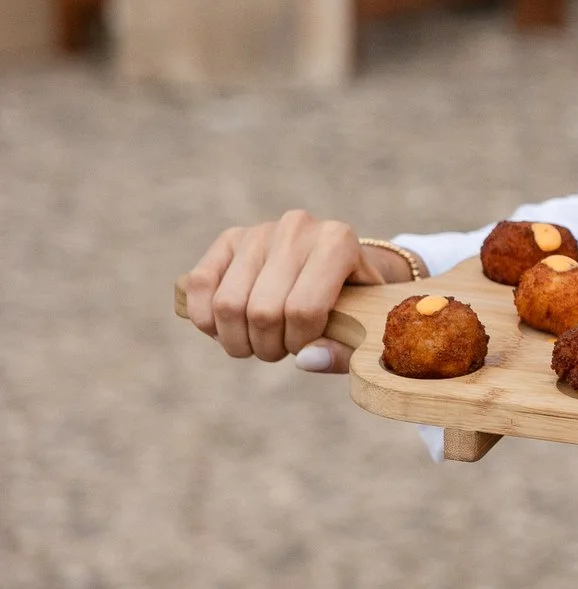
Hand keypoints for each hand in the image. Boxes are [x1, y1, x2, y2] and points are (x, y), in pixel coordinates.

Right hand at [183, 211, 412, 372]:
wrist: (341, 261)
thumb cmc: (356, 298)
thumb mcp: (365, 323)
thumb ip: (345, 348)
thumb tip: (305, 359)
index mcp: (338, 243)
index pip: (304, 309)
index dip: (300, 341)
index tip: (307, 344)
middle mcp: (297, 228)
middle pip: (263, 311)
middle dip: (268, 346)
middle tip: (280, 349)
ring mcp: (260, 231)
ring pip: (227, 304)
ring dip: (238, 340)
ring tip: (258, 342)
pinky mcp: (229, 239)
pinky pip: (201, 285)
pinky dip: (207, 320)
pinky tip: (228, 330)